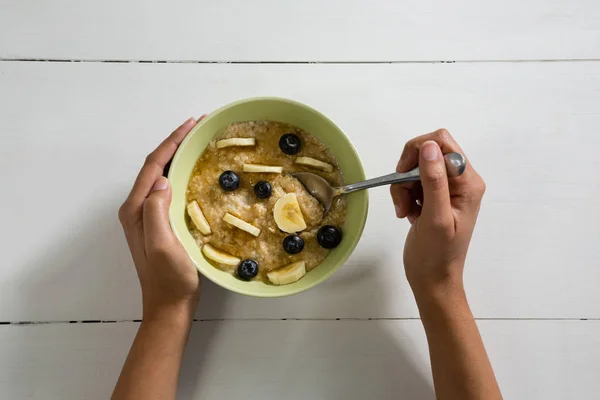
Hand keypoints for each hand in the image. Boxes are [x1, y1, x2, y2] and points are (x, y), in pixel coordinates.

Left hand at [118, 117, 200, 320]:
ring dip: (178, 157)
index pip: (152, 166)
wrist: (169, 307)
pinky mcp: (160, 223)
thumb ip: (156, 210)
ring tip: (199, 143)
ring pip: (162, 176)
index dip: (172, 142)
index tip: (193, 124)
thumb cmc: (169, 279)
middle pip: (155, 166)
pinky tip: (196, 172)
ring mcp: (148, 216)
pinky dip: (181, 174)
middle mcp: (138, 209)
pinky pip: (169, 190)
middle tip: (200, 127)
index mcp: (136, 210)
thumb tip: (162, 179)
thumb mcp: (162, 244)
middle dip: (175, 144)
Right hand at [390, 129, 485, 297]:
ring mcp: (447, 188)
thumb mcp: (436, 218)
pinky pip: (412, 182)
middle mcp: (461, 180)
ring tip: (405, 211)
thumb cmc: (437, 254)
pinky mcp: (433, 197)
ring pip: (415, 168)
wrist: (433, 279)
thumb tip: (429, 146)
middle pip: (427, 152)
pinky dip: (404, 195)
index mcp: (468, 182)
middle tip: (402, 197)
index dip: (418, 153)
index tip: (403, 176)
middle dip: (408, 173)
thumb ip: (434, 181)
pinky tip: (408, 214)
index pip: (441, 143)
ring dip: (403, 188)